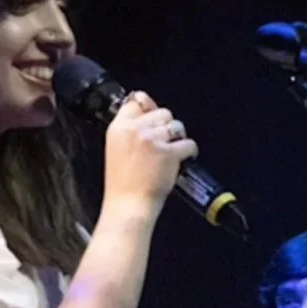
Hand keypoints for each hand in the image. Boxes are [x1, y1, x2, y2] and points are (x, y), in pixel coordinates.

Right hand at [102, 91, 197, 218]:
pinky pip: (188, 143)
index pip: (137, 102)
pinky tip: (183, 159)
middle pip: (162, 112)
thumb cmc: (122, 184)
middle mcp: (135, 130)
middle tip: (164, 142)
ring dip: (179, 137)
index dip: (149, 109)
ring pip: (177, 126)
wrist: (128, 205)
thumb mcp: (117, 149)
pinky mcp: (169, 153)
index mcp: (118, 128)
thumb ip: (130, 129)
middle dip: (167, 125)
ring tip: (174, 151)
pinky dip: (190, 151)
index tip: (154, 119)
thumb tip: (148, 108)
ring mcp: (152, 140)